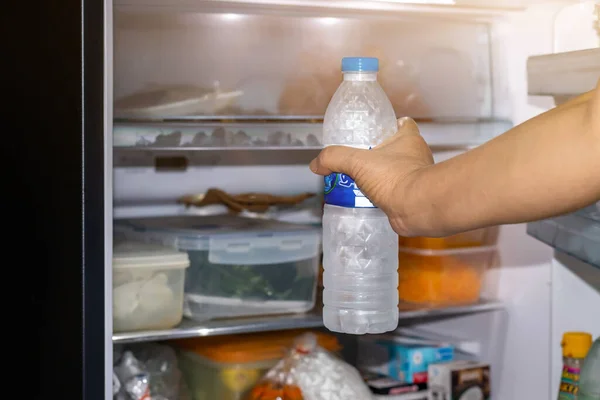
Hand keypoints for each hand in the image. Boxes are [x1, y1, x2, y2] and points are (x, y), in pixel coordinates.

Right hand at [309, 117, 433, 235]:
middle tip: (359, 159)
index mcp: (408, 139)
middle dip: (378, 154)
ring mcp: (416, 176)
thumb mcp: (357, 162)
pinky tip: (369, 199)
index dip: (388, 124)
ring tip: (360, 181)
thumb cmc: (397, 179)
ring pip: (396, 170)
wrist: (416, 208)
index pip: (402, 123)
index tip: (374, 130)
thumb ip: (335, 158)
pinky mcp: (414, 195)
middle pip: (396, 148)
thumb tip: (318, 163)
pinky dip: (384, 194)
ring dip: (380, 176)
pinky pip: (396, 191)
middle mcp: (416, 156)